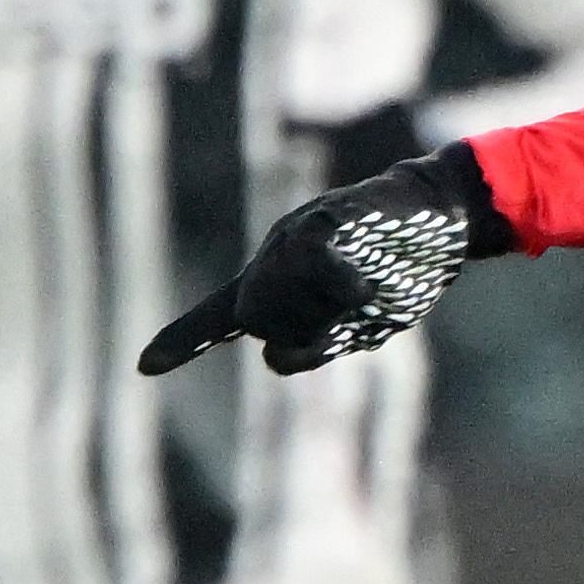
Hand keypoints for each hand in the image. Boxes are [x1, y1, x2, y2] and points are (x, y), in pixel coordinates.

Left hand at [141, 148, 501, 376]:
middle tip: (348, 317)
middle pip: (256, 318)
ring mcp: (296, 234)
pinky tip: (364, 288)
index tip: (144, 367)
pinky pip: (312, 259)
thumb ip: (315, 344)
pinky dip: (337, 283)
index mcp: (277, 284)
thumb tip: (273, 357)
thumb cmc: (399, 271)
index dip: (184, 341)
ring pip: (278, 295)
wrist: (439, 216)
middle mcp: (275, 257)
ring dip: (325, 311)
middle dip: (297, 332)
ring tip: (368, 289)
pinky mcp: (326, 216)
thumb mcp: (359, 324)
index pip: (218, 316)